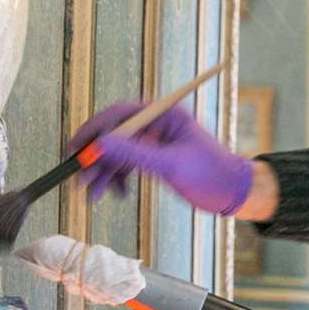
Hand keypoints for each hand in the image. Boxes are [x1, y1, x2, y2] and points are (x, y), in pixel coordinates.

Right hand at [68, 102, 252, 215]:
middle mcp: (156, 125)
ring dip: (104, 174)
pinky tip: (118, 195)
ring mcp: (154, 142)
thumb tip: (100, 144)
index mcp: (164, 114)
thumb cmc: (210, 173)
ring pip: (118, 154)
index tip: (76, 148)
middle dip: (96, 158)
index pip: (120, 114)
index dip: (94, 130)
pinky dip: (117, 180)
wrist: (232, 193)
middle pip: (114, 135)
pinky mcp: (154, 159)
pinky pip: (127, 166)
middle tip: (80, 178)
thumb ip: (134, 154)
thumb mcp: (169, 164)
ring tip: (94, 196)